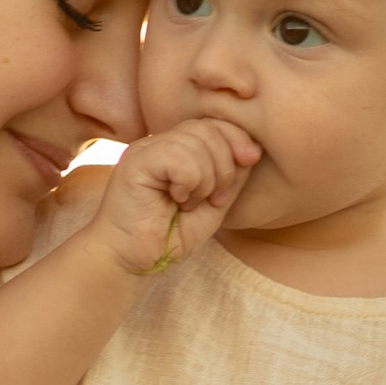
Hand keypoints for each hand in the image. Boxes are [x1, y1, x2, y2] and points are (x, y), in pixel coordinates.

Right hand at [89, 119, 257, 276]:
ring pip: (196, 141)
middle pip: (209, 128)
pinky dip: (189, 182)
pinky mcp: (136, 162)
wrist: (132, 261)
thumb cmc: (168, 237)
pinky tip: (177, 200)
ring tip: (189, 204)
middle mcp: (159, 144)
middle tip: (212, 199)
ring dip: (206, 180)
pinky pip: (179, 157)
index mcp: (176, 149)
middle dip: (225, 165)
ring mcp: (146, 150)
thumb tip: (252, 150)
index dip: (237, 137)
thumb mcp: (213, 205)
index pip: (213, 123)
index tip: (249, 162)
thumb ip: (232, 177)